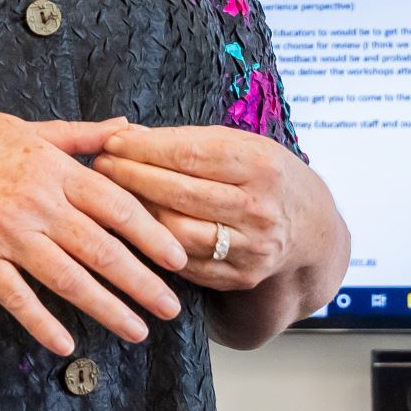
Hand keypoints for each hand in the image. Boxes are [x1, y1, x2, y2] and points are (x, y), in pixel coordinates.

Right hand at [0, 113, 190, 354]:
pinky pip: (15, 297)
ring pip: (67, 277)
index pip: (117, 205)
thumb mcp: (25, 127)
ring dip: (106, 308)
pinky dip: (41, 322)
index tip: (178, 258)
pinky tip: (65, 344)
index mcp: (53, 169)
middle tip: (170, 308)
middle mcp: (37, 203)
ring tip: (136, 331)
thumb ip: (79, 135)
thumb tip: (126, 128)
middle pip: (101, 248)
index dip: (152, 234)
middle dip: (141, 281)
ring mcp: (6, 234)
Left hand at [92, 124, 325, 292]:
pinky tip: (134, 228)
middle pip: (179, 193)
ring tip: (112, 197)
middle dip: (131, 177)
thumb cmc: (265, 175)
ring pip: (177, 232)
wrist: (310, 228)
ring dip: (137, 213)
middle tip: (100, 166)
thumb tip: (126, 134)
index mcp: (261, 165)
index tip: (111, 141)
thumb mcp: (240, 146)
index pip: (189, 155)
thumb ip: (188, 141)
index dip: (144, 149)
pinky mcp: (241, 277)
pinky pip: (185, 262)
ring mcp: (252, 247)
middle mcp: (259, 208)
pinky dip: (155, 244)